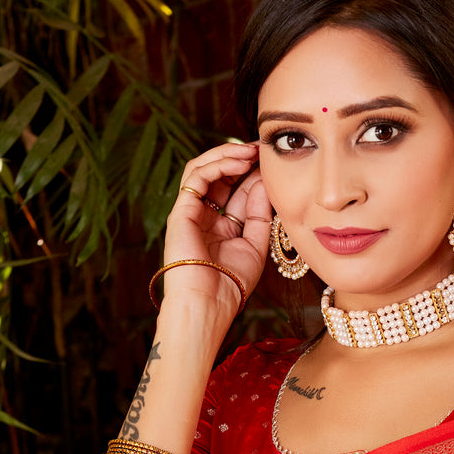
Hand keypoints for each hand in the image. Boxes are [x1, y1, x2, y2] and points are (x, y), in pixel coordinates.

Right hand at [161, 141, 272, 336]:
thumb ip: (259, 215)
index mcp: (221, 226)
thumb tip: (264, 184)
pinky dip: (217, 164)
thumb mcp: (255, 246)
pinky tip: (238, 161)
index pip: (236, 190)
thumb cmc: (230, 284)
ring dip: (227, 156)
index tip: (272, 163)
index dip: (254, 174)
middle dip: (241, 159)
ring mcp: (191, 212)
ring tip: (251, 152)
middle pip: (220, 176)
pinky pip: (196, 177)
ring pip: (204, 169)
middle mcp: (204, 216)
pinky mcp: (181, 210)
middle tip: (261, 149)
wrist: (209, 304)